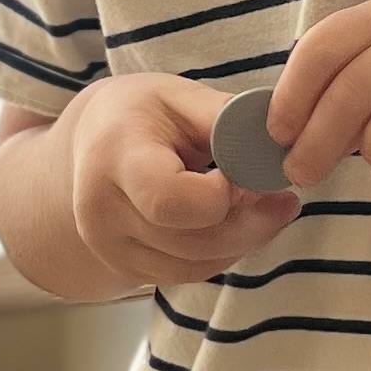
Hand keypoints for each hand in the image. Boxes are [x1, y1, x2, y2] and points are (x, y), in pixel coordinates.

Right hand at [59, 71, 303, 289]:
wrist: (90, 146)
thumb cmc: (140, 115)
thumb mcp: (180, 96)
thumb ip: (227, 119)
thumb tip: (278, 144)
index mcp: (114, 155)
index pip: (170, 200)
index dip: (221, 194)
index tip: (241, 169)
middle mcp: (100, 209)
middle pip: (192, 241)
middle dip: (249, 223)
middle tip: (280, 198)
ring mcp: (108, 246)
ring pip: (195, 265)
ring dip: (241, 241)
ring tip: (262, 207)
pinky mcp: (123, 268)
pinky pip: (187, 274)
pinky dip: (221, 255)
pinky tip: (235, 226)